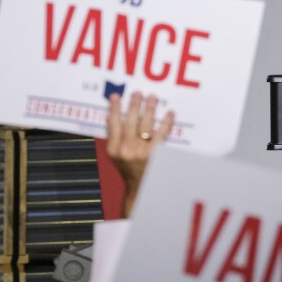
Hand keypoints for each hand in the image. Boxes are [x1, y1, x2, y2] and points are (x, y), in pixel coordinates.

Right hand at [106, 92, 173, 217]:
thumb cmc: (129, 169)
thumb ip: (114, 138)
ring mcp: (141, 152)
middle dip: (134, 105)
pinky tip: (169, 113)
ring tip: (152, 98)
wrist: (141, 188)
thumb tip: (112, 117)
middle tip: (138, 93)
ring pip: (145, 125)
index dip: (114, 109)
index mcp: (113, 149)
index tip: (116, 97)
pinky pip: (161, 133)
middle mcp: (125, 149)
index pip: (112, 124)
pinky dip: (166, 122)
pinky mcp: (156, 154)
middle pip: (130, 121)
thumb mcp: (116, 155)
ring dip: (149, 109)